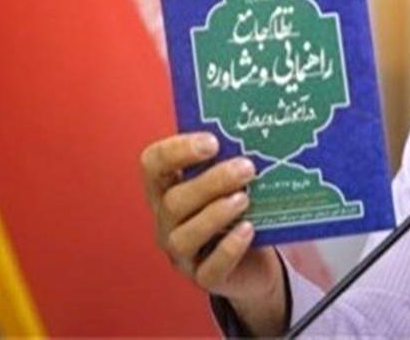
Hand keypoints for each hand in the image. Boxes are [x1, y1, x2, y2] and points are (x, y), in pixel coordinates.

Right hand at [140, 133, 286, 331]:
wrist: (255, 260)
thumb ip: (232, 159)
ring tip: (245, 198)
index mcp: (168, 189)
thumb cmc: (238, 210)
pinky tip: (248, 230)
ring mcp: (183, 254)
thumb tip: (256, 132)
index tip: (212, 142)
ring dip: (216, 214)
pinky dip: (229, 248)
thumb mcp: (232, 182)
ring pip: (184, 237)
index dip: (176, 151)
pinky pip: (210, 268)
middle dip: (210, 182)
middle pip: (173, 201)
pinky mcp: (205, 278)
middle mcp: (168, 222)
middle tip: (246, 168)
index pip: (153, 165)